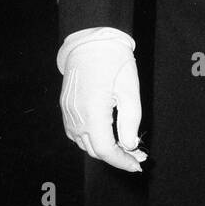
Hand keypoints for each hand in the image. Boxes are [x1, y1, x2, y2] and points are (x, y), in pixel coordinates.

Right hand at [59, 35, 145, 172]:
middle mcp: (76, 117)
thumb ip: (130, 120)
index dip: (122, 161)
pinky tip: (107, 133)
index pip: (105, 150)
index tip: (138, 164)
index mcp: (93, 112)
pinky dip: (92, 138)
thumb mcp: (129, 89)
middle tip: (138, 154)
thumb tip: (130, 145)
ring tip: (125, 145)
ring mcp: (68, 113)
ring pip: (84, 144)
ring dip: (104, 149)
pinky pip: (76, 133)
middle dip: (117, 156)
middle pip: (95, 150)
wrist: (90, 41)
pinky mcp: (66, 108)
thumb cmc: (114, 61)